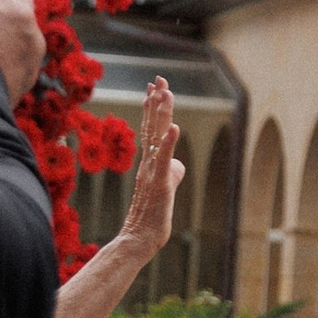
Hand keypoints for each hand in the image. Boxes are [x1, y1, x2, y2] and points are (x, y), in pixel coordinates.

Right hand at [118, 79, 182, 269]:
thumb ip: (172, 173)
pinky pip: (164, 159)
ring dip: (162, 114)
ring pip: (157, 137)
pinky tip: (175, 127)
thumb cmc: (151, 216)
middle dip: (157, 101)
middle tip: (158, 78)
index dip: (154, 108)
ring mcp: (152, 171)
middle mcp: (148, 163)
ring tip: (165, 92)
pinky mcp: (159, 182)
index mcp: (150, 163)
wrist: (139, 238)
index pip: (152, 129)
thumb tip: (178, 164)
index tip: (155, 87)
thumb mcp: (166, 189)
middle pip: (153, 126)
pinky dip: (169, 142)